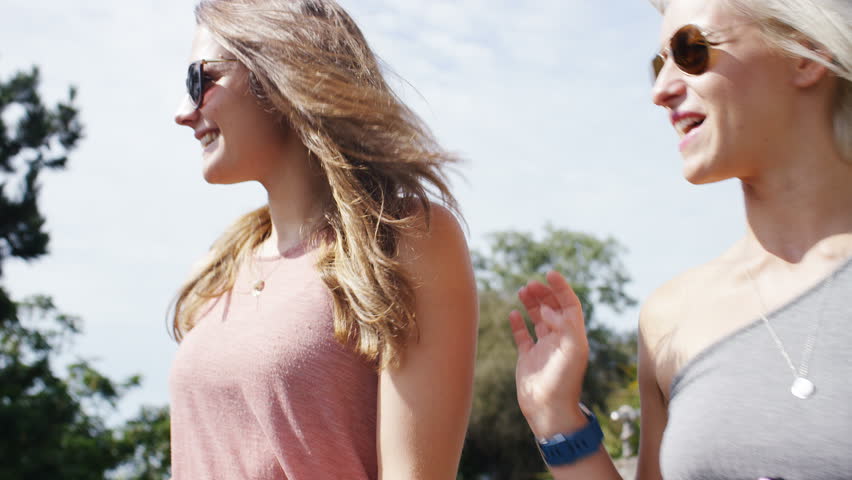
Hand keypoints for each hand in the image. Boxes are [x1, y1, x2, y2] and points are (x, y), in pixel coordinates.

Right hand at [509, 271, 589, 437]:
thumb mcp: (572, 351)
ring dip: (531, 303)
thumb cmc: (564, 382)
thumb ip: (564, 325)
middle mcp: (559, 339)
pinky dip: (517, 323)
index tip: (550, 274)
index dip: (561, 288)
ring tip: (522, 291)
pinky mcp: (527, 357)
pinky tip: (513, 313)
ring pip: (538, 318)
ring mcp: (543, 347)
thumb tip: (549, 308)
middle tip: (531, 284)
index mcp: (573, 335)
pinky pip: (522, 335)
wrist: (548, 409)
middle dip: (544, 293)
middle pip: (553, 308)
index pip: (570, 305)